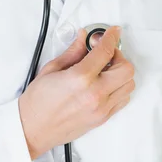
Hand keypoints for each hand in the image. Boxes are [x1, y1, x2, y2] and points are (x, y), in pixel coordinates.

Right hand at [18, 25, 134, 159]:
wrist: (33, 129)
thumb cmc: (38, 101)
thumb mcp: (51, 69)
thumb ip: (73, 51)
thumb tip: (83, 37)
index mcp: (80, 78)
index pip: (105, 51)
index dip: (111, 37)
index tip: (113, 31)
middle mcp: (95, 94)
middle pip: (126, 69)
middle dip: (118, 55)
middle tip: (105, 53)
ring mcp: (101, 108)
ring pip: (129, 84)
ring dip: (121, 72)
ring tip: (105, 69)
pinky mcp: (103, 118)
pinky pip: (123, 99)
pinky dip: (120, 87)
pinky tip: (105, 83)